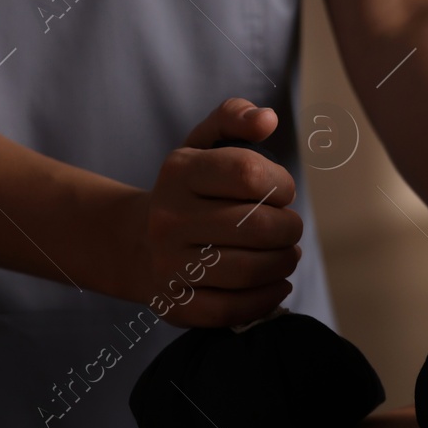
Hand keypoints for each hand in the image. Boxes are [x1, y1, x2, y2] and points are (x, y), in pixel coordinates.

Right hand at [123, 98, 302, 326]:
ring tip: (285, 255)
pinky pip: (234, 309)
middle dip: (290, 228)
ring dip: (284, 263)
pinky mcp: (176, 304)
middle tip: (288, 228)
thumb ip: (234, 118)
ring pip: (250, 270)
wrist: (137, 243)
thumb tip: (266, 119)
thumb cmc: (189, 191)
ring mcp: (169, 265)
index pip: (249, 174)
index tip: (282, 192)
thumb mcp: (202, 144)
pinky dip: (267, 298)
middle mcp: (168, 218)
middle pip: (258, 227)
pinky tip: (277, 284)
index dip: (282, 184)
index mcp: (178, 173)